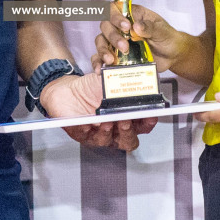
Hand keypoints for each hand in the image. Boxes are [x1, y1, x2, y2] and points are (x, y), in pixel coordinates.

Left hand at [37, 72, 155, 152]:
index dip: (148, 122)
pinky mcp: (82, 135)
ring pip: (108, 140)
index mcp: (127, 119)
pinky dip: (86, 129)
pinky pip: (85, 135)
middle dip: (128, 131)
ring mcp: (99, 135)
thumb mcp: (110, 81)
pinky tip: (87, 123)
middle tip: (125, 120)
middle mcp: (115, 131)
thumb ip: (123, 83)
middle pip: (129, 140)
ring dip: (108, 131)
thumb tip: (136, 79)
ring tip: (106, 121)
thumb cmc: (92, 87)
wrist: (69, 90)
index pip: (143, 126)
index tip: (150, 115)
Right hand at [94, 1, 186, 73]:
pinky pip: (101, 57)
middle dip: (112, 36)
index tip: (126, 27)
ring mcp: (117, 42)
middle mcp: (121, 27)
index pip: (115, 9)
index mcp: (132, 15)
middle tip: (124, 47)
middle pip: (105, 26)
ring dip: (103, 50)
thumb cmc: (167, 38)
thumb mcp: (162, 31)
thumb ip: (151, 28)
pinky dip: (98, 62)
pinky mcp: (116, 56)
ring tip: (111, 60)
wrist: (172, 56)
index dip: (116, 16)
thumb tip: (137, 26)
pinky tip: (100, 69)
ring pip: (101, 41)